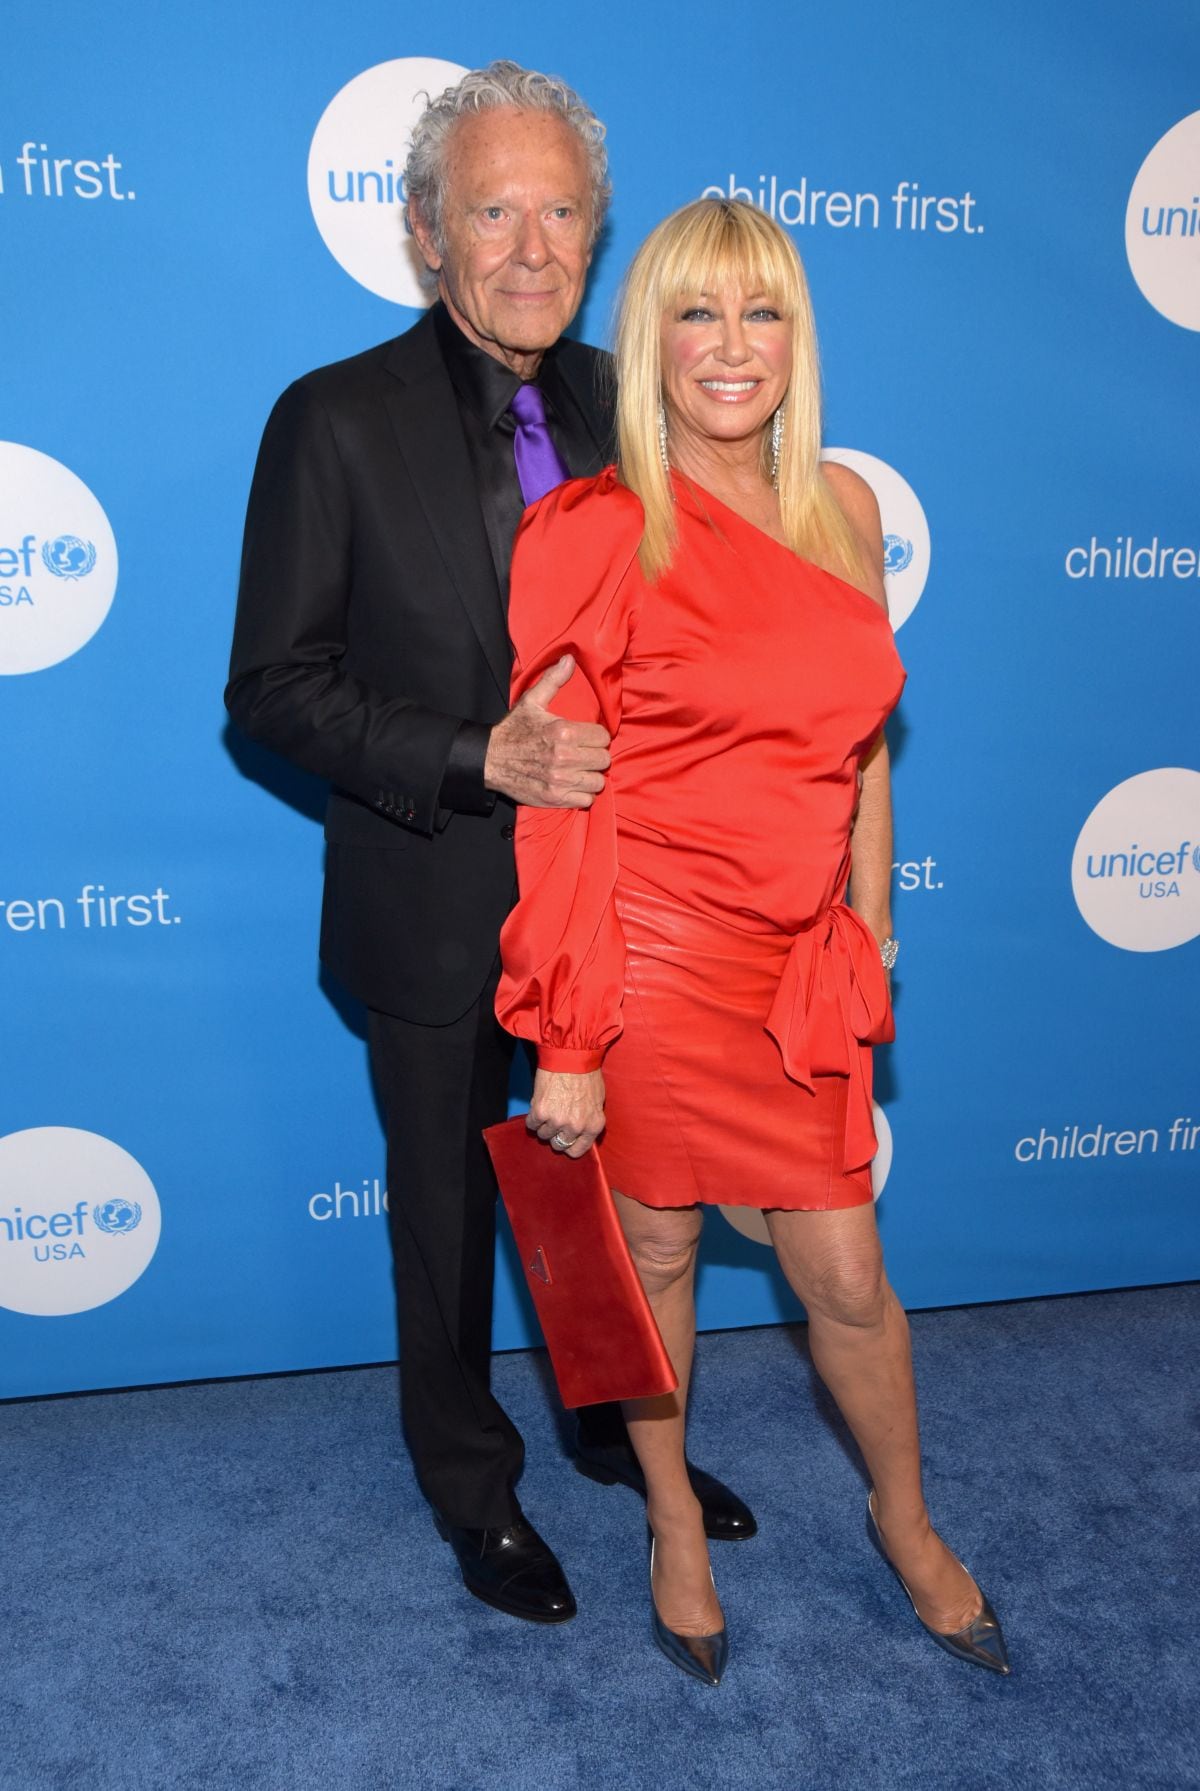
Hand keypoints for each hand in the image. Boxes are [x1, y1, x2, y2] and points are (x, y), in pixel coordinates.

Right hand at [484, 655, 610, 807]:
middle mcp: (563, 757)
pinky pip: (586, 800)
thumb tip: (569, 659)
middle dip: (595, 756)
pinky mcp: (555, 798)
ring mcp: (560, 780)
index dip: (596, 737)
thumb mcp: (531, 702)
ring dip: (590, 776)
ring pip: (597, 781)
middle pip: (603, 760)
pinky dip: (581, 794)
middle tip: (583, 754)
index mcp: (562, 732)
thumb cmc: (513, 731)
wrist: (489, 760)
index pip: (603, 737)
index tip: (586, 738)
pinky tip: (571, 784)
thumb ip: (553, 680)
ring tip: (579, 770)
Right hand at [526, 1068, 605, 1158]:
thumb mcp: (597, 1100)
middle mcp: (576, 1127)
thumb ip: (589, 1119)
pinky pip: (531, 1125)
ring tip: (548, 1108)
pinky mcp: (541, 1113)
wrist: (571, 1055)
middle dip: (555, 1134)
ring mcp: (557, 1121)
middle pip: (558, 1144)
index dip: (569, 1145)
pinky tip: (539, 1105)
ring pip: (543, 1135)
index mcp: (593, 1126)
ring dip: (544, 1124)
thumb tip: (579, 1130)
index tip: (565, 1138)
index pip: (577, 1151)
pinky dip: (532, 1117)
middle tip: (555, 1120)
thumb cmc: (586, 1073)